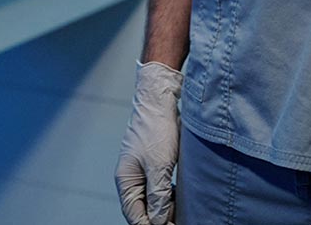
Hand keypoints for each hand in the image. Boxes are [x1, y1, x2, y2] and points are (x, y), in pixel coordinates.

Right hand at [115, 60, 182, 224]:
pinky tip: (181, 200)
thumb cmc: (156, 129)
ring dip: (167, 209)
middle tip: (180, 223)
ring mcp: (141, 171)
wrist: (160, 98)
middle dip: (160, 220)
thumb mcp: (159, 165)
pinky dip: (169, 197)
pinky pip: (159, 188)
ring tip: (183, 215)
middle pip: (144, 210)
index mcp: (126, 181)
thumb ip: (158, 196)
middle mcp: (131, 179)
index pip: (136, 216)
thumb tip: (159, 221)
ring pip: (153, 200)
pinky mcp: (153, 163)